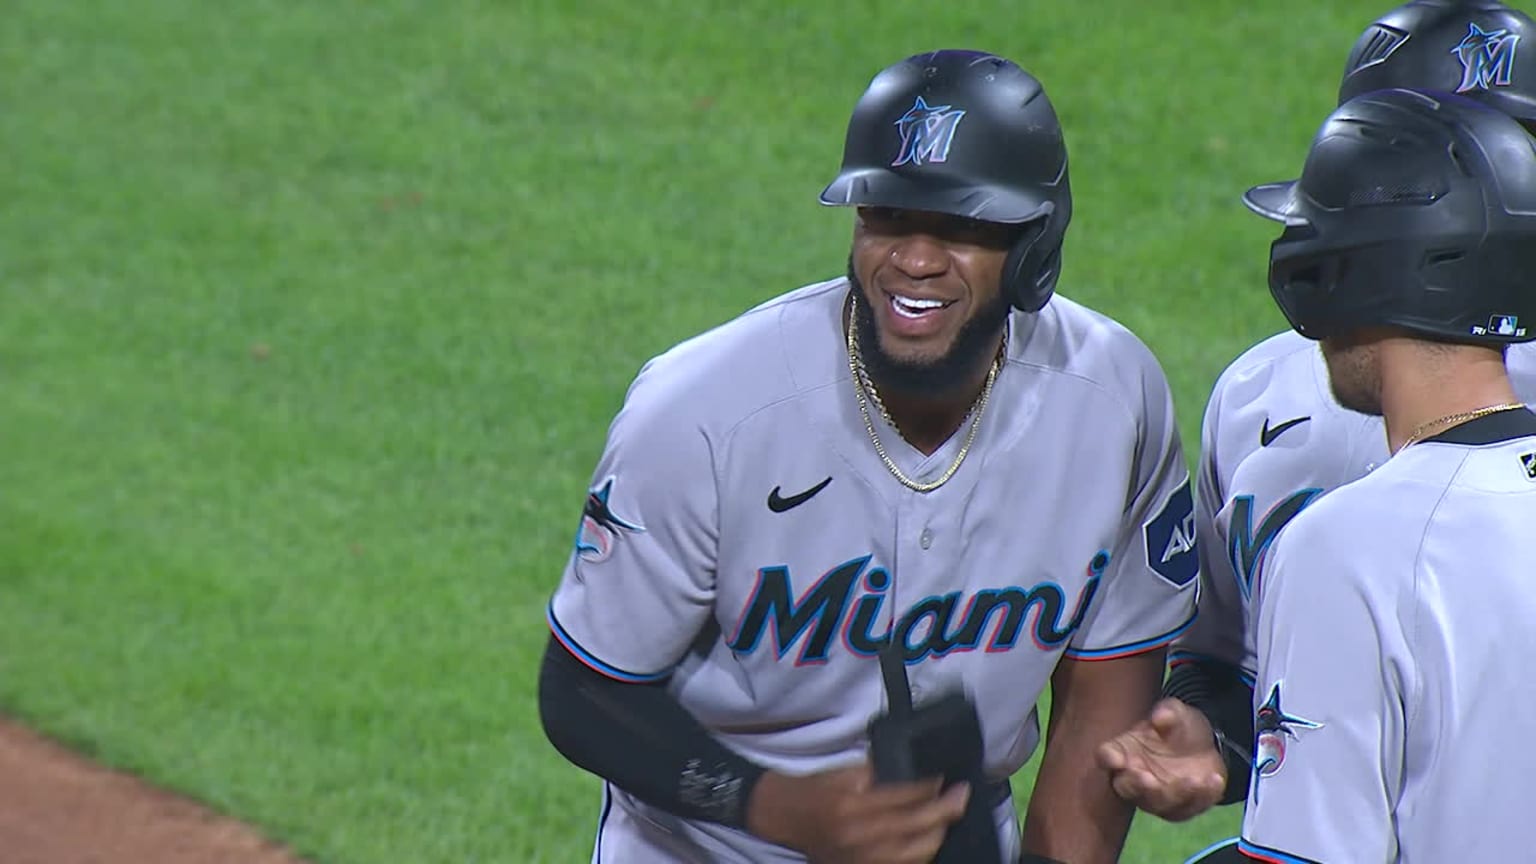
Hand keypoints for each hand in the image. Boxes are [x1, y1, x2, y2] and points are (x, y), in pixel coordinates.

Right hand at [746, 761, 969, 863]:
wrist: (784, 816)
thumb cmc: (815, 789)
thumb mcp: (844, 772)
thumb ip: (880, 773)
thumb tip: (918, 773)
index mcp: (852, 806)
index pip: (904, 798)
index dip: (930, 788)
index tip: (948, 779)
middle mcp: (859, 836)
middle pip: (915, 828)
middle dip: (944, 811)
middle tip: (961, 796)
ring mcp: (861, 859)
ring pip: (915, 853)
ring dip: (938, 833)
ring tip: (949, 815)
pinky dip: (921, 854)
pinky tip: (931, 839)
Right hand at [1094, 697, 1227, 821]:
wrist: (1203, 747)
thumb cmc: (1178, 727)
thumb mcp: (1177, 712)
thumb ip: (1169, 712)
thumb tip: (1162, 717)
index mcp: (1124, 751)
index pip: (1106, 756)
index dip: (1108, 759)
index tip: (1116, 759)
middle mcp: (1134, 778)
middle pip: (1127, 788)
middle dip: (1136, 786)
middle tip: (1147, 779)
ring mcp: (1157, 797)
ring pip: (1158, 804)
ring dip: (1174, 795)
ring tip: (1193, 780)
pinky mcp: (1182, 808)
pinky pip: (1189, 808)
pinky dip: (1202, 797)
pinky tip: (1213, 780)